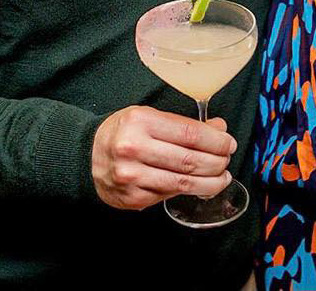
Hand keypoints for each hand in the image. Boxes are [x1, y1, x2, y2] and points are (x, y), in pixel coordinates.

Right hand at [91, 105, 236, 209]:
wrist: (87, 156)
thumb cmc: (122, 132)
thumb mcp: (148, 116)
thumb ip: (183, 124)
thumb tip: (218, 129)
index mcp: (140, 121)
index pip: (189, 133)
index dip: (215, 141)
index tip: (228, 143)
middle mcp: (135, 149)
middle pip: (190, 160)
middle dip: (217, 162)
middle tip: (227, 160)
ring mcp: (133, 176)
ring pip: (183, 183)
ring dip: (210, 182)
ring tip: (222, 177)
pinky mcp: (133, 198)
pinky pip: (170, 194)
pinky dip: (189, 190)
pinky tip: (199, 186)